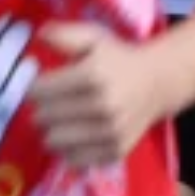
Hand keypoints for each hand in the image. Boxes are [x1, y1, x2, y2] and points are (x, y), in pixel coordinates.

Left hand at [29, 25, 166, 170]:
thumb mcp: (94, 38)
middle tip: (55, 101)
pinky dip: (70, 149)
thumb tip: (38, 35)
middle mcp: (102, 106)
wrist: (158, 82)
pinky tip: (78, 133)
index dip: (35, 87)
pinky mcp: (114, 151)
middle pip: (43, 118)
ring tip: (65, 118)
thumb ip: (64, 35)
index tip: (43, 84)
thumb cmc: (119, 58)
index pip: (39, 91)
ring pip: (53, 142)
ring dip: (54, 130)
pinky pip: (72, 159)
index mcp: (93, 75)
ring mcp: (110, 132)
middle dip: (44, 108)